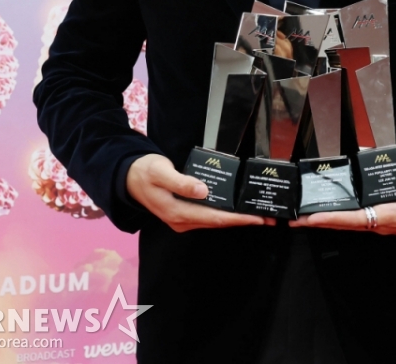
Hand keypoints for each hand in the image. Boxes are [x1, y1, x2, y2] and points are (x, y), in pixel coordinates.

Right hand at [126, 153, 273, 232]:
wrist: (127, 177)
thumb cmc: (145, 171)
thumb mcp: (161, 172)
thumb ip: (182, 181)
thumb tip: (204, 191)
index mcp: (177, 212)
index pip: (214, 218)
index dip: (238, 219)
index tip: (258, 218)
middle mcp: (181, 221)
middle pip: (217, 223)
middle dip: (243, 221)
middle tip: (268, 218)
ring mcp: (182, 220)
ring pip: (214, 222)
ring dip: (235, 219)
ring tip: (257, 214)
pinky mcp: (183, 215)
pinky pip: (207, 217)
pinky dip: (224, 214)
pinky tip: (235, 209)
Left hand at [288, 171, 395, 234]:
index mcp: (391, 217)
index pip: (356, 219)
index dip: (334, 219)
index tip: (312, 218)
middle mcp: (380, 222)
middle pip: (344, 224)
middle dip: (319, 222)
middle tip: (294, 220)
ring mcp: (378, 221)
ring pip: (347, 222)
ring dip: (325, 219)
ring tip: (301, 216)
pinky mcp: (379, 216)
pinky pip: (353, 217)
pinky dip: (337, 215)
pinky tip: (325, 209)